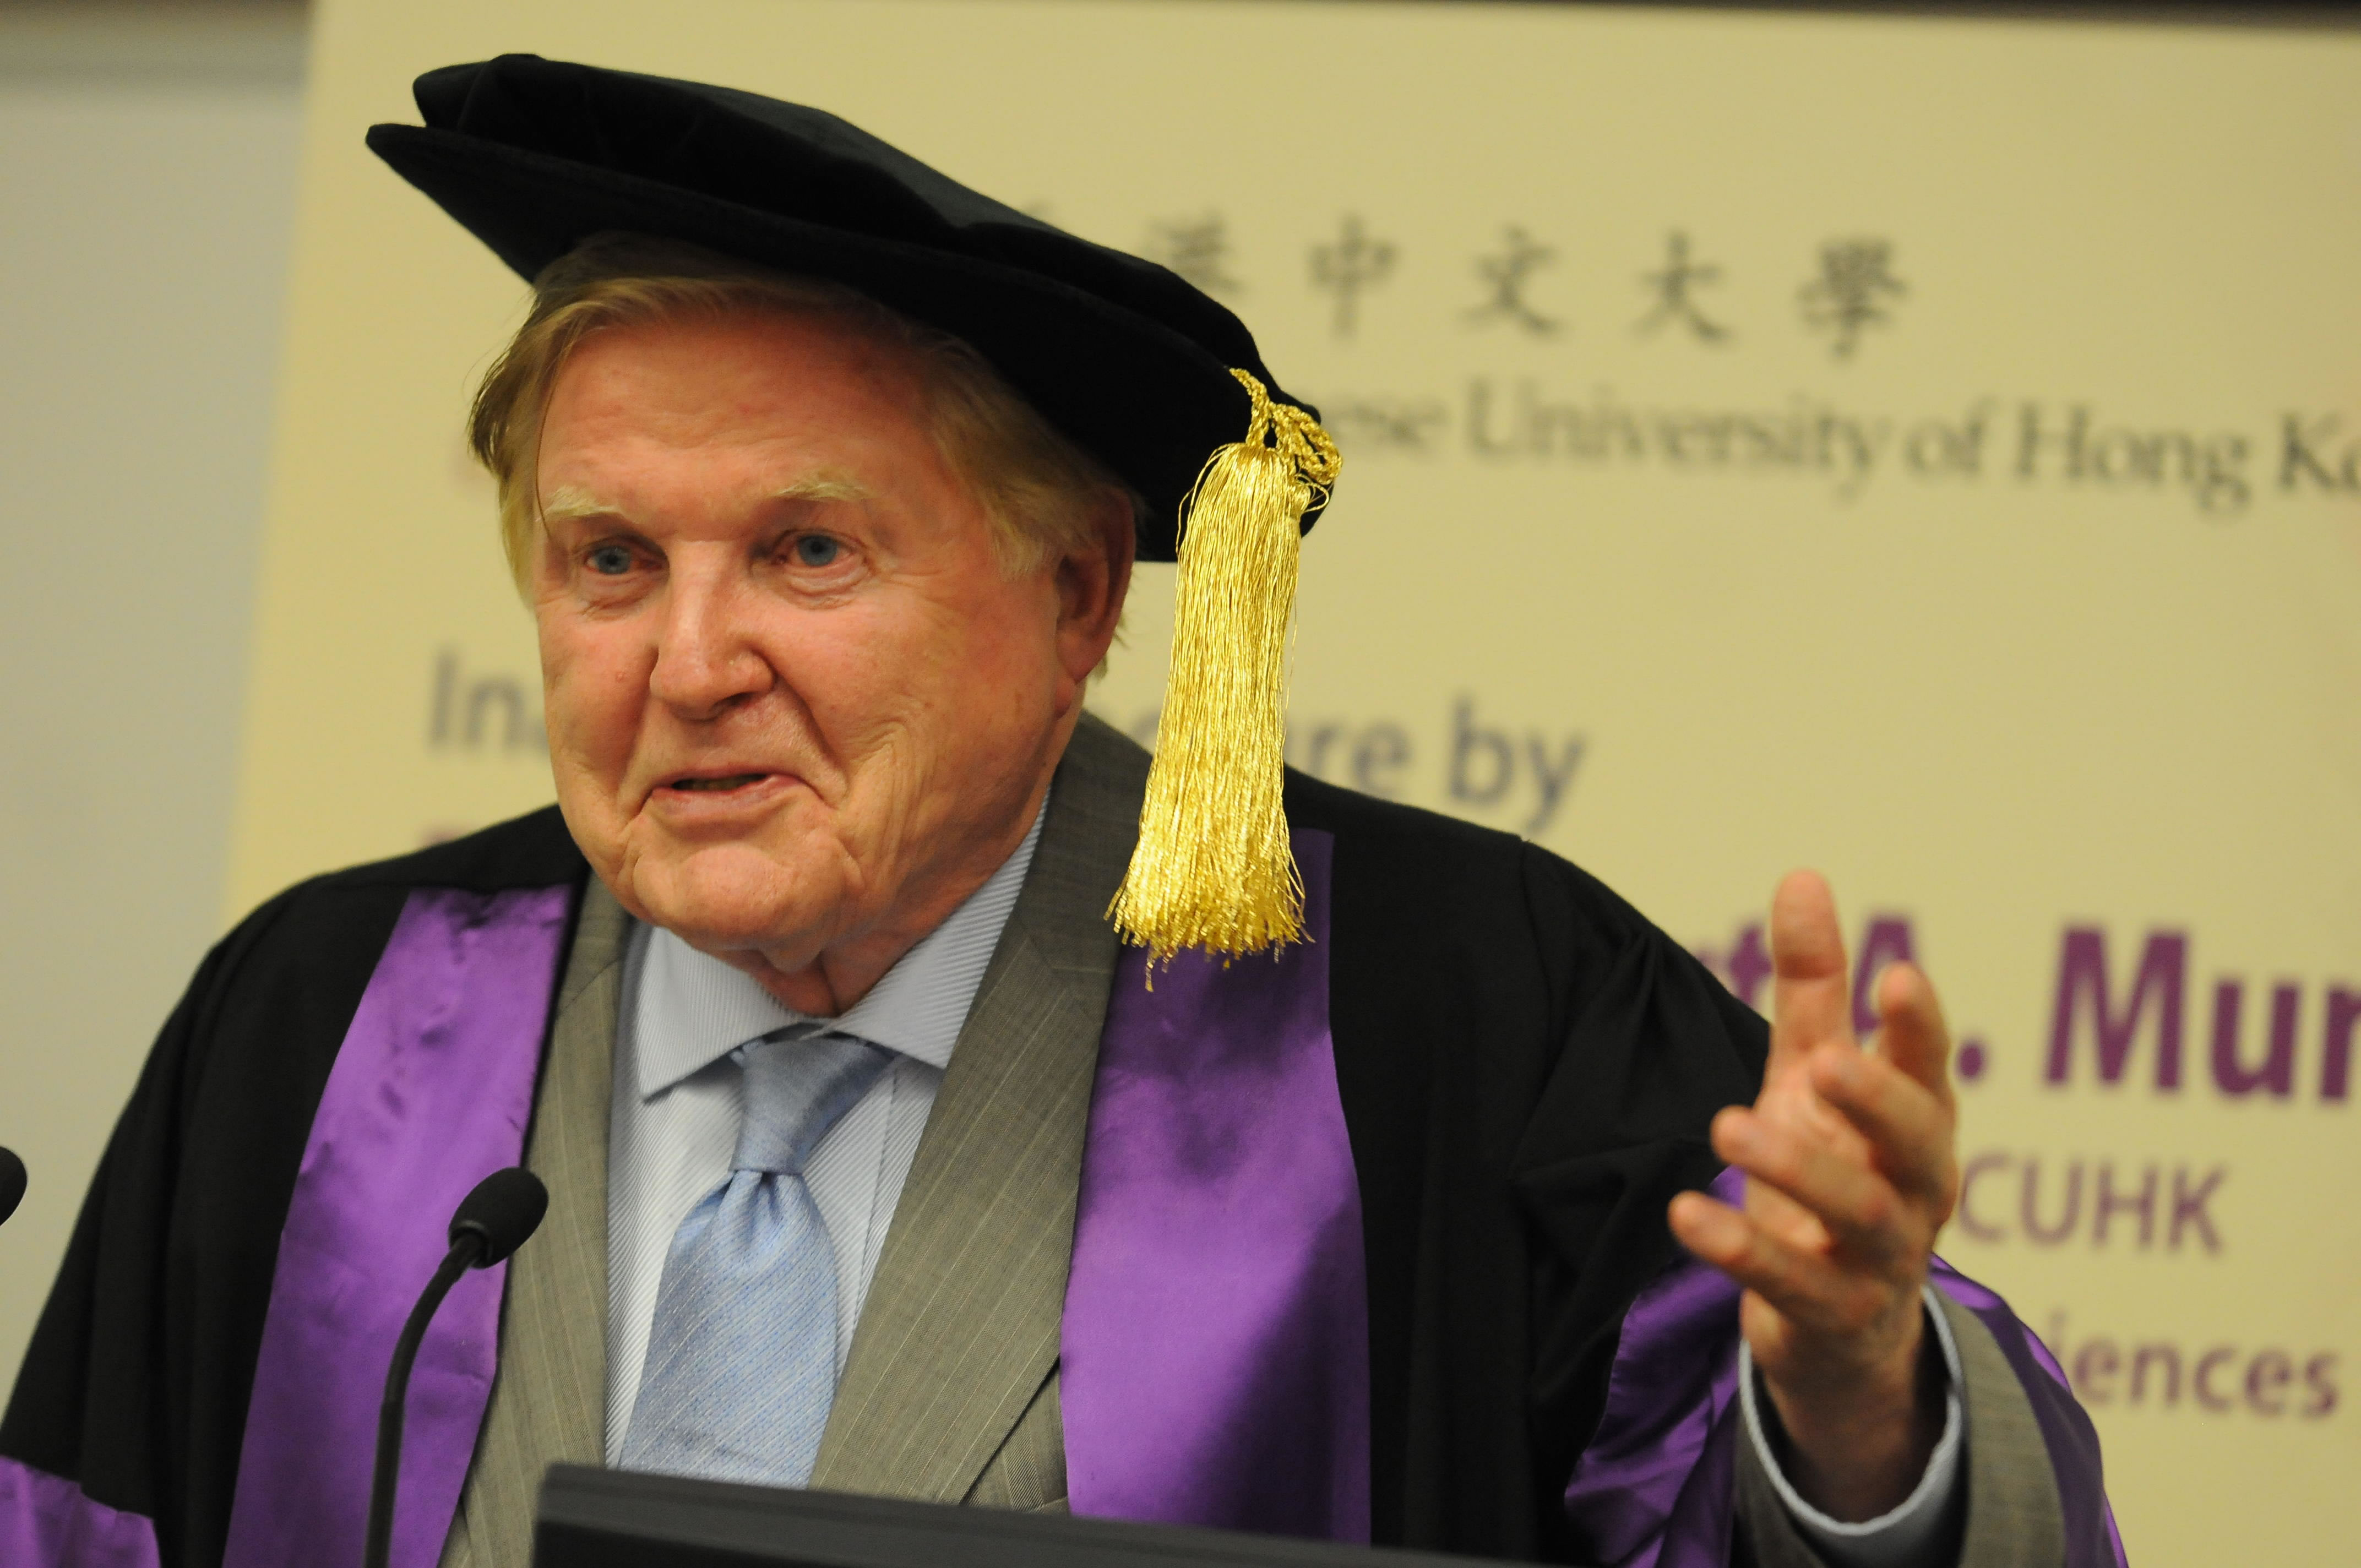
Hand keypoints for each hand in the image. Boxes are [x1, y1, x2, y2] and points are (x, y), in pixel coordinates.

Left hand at [1667, 870, 1959, 1520]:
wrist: (1841, 1327)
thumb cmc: (1834, 1171)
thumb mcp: (1813, 1078)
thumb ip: (1814, 987)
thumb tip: (1803, 875)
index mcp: (1915, 1122)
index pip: (1931, 1067)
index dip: (1920, 1026)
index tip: (1898, 974)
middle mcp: (1914, 1188)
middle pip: (1919, 1142)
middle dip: (1877, 1099)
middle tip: (1826, 1062)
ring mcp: (1883, 1259)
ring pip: (1863, 1215)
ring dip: (1798, 1169)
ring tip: (1727, 1126)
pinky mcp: (1836, 1317)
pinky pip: (1794, 1287)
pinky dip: (1742, 1250)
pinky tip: (1687, 1213)